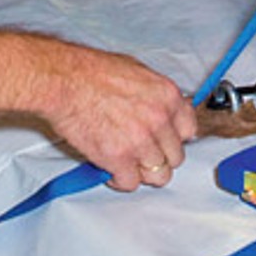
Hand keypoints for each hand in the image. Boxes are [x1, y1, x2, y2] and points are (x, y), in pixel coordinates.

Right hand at [35, 41, 196, 191]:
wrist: (66, 81)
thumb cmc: (93, 72)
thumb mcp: (138, 73)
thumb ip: (156, 97)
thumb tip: (162, 110)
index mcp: (167, 97)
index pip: (189, 131)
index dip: (174, 138)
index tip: (165, 140)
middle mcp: (159, 120)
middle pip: (175, 157)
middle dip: (158, 157)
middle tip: (141, 153)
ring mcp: (141, 141)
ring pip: (158, 175)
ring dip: (141, 171)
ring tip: (126, 162)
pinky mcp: (118, 159)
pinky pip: (130, 183)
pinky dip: (120, 180)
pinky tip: (111, 169)